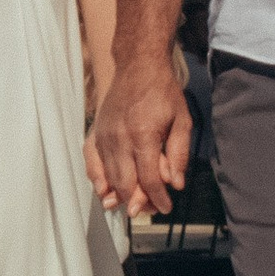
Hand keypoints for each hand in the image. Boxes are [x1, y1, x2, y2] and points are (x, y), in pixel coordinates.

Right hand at [89, 55, 191, 218]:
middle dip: (138, 202)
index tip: (166, 208)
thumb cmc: (163, 92)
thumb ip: (179, 154)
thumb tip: (176, 184)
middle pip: (125, 184)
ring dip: (120, 195)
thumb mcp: (182, 120)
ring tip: (134, 204)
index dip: (158, 198)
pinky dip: (98, 180)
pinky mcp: (96, 133)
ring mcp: (104, 136)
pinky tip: (106, 191)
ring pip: (108, 177)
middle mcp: (119, 138)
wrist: (138, 66)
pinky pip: (92, 164)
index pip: (149, 179)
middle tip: (151, 209)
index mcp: (143, 135)